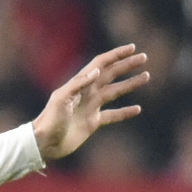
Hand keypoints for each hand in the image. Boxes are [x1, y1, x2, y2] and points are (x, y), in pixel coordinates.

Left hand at [31, 45, 150, 160]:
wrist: (45, 143)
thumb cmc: (50, 120)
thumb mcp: (60, 99)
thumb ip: (77, 84)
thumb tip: (97, 70)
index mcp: (79, 84)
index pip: (100, 64)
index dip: (115, 55)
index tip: (132, 48)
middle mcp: (87, 93)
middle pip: (111, 74)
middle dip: (127, 65)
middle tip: (144, 58)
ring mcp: (91, 107)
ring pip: (115, 92)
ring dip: (130, 84)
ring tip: (146, 76)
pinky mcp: (93, 122)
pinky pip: (113, 115)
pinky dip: (125, 112)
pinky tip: (137, 109)